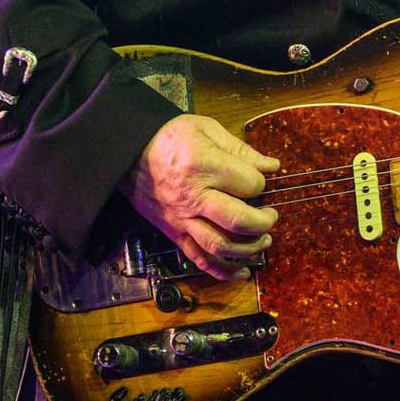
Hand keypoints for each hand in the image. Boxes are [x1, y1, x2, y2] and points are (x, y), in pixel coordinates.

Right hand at [122, 113, 280, 279]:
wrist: (127, 154)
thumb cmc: (168, 138)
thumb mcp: (205, 128)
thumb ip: (240, 149)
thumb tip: (272, 166)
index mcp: (202, 166)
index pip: (248, 184)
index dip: (262, 183)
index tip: (262, 179)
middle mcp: (193, 197)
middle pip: (238, 221)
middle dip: (263, 222)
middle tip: (271, 216)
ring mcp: (182, 219)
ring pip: (220, 246)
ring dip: (249, 249)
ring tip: (263, 240)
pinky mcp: (174, 233)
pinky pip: (199, 259)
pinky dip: (223, 271)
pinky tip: (243, 272)